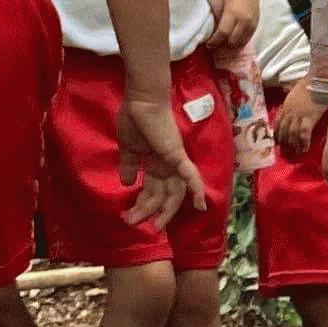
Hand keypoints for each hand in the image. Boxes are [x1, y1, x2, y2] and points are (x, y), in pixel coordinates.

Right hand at [115, 85, 204, 230]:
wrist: (140, 101)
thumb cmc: (134, 120)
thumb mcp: (129, 149)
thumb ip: (130, 166)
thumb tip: (127, 183)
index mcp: (157, 165)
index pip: (153, 191)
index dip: (143, 205)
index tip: (129, 217)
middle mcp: (168, 167)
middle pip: (164, 196)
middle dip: (150, 212)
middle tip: (134, 223)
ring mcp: (175, 162)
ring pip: (174, 192)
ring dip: (164, 210)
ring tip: (153, 225)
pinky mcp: (177, 155)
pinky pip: (190, 175)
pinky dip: (196, 190)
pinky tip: (200, 206)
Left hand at [212, 0, 260, 52]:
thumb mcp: (218, 1)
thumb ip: (215, 17)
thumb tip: (208, 32)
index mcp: (233, 12)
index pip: (223, 34)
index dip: (214, 42)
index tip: (208, 44)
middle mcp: (244, 20)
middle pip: (232, 41)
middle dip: (222, 44)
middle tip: (214, 43)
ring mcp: (252, 24)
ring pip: (240, 43)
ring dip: (230, 45)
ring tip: (223, 42)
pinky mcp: (256, 25)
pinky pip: (247, 39)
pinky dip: (238, 42)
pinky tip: (232, 39)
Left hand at [274, 79, 327, 156]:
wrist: (317, 78)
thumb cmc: (310, 84)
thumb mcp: (295, 92)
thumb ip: (292, 101)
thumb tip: (291, 103)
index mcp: (286, 106)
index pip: (278, 123)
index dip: (277, 134)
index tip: (278, 143)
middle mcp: (289, 111)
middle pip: (283, 130)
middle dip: (284, 142)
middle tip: (286, 152)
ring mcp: (298, 114)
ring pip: (291, 133)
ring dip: (293, 144)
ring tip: (296, 153)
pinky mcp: (309, 117)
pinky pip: (303, 133)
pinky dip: (303, 142)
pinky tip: (305, 149)